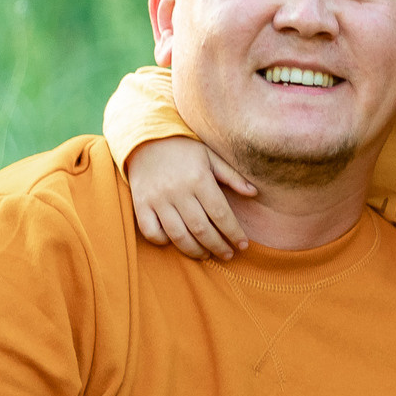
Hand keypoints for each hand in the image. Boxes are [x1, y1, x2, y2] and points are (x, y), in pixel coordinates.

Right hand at [127, 137, 255, 259]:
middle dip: (218, 246)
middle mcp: (177, 191)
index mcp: (198, 178)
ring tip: (206, 254)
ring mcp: (157, 199)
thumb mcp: (210, 156)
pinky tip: (176, 242)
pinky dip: (164, 241)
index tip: (243, 245)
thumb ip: (232, 176)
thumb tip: (254, 193)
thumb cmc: (184, 150)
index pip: (220, 213)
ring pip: (178, 235)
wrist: (146, 141)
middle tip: (228, 255)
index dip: (233, 233)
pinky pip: (151, 232)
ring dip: (195, 250)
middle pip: (201, 229)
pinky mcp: (141, 205)